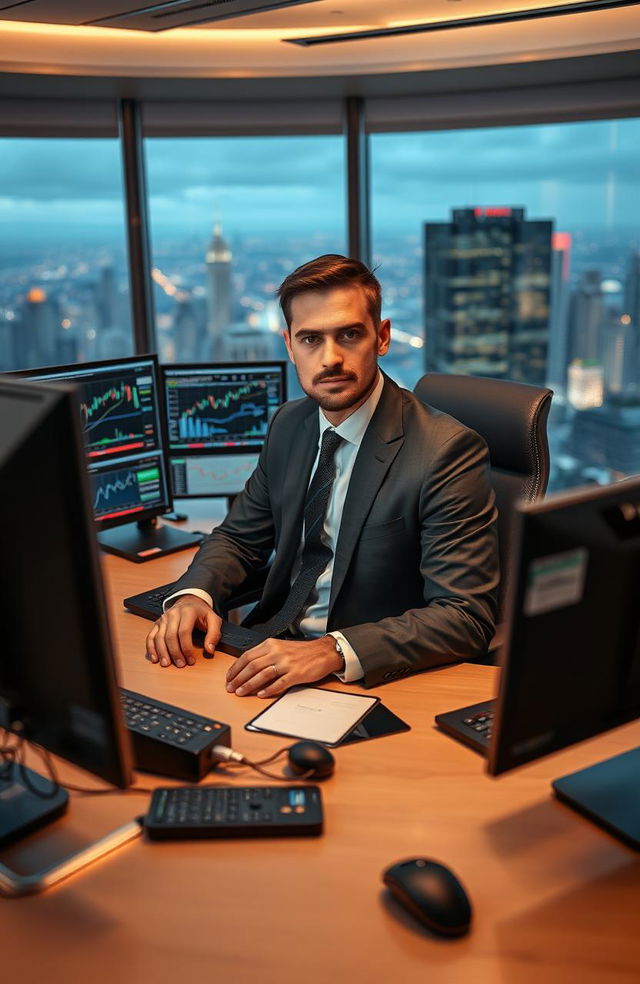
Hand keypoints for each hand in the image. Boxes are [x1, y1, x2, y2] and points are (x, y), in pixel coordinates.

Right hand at [145, 595, 221, 668]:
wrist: (190, 601)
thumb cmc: (202, 613)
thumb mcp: (213, 620)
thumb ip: (214, 634)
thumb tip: (210, 650)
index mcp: (188, 611)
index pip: (184, 632)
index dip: (187, 648)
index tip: (191, 660)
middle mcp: (173, 614)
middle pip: (170, 636)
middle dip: (174, 652)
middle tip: (180, 664)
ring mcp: (164, 618)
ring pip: (159, 637)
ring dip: (162, 652)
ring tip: (166, 664)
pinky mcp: (157, 623)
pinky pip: (151, 636)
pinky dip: (151, 648)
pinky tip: (155, 658)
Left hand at [225, 636, 341, 697]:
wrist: (323, 652)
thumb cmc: (302, 651)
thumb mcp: (281, 647)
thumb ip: (265, 655)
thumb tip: (247, 668)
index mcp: (271, 645)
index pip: (247, 656)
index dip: (235, 668)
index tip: (229, 677)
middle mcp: (277, 652)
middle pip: (252, 666)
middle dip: (238, 678)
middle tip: (230, 688)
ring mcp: (287, 663)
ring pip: (262, 674)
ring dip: (249, 685)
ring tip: (240, 692)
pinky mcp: (296, 673)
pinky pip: (279, 683)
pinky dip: (269, 689)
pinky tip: (261, 694)